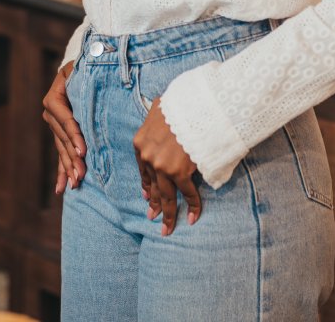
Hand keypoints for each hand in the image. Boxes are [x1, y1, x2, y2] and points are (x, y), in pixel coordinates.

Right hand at [41, 63, 85, 193]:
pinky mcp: (60, 135)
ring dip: (68, 168)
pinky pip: (61, 154)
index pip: (65, 119)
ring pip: (62, 149)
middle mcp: (51, 113)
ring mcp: (54, 126)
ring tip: (75, 184)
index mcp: (55, 97)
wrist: (81, 69)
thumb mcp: (86, 68)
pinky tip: (62, 187)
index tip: (83, 151)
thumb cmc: (88, 67)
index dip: (74, 135)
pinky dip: (62, 171)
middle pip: (63, 138)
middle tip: (81, 175)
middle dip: (72, 158)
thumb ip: (90, 77)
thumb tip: (101, 84)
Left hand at [132, 99, 200, 234]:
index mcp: (140, 144)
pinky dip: (192, 206)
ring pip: (165, 195)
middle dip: (152, 205)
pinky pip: (186, 193)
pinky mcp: (178, 171)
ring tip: (167, 229)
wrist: (194, 105)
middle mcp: (147, 157)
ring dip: (167, 214)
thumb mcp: (159, 111)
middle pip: (152, 186)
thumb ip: (157, 123)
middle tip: (151, 218)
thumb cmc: (181, 105)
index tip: (145, 196)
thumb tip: (160, 118)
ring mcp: (161, 166)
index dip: (146, 185)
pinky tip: (192, 218)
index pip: (143, 171)